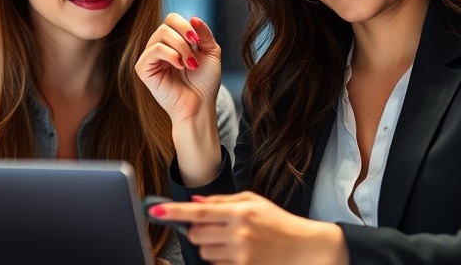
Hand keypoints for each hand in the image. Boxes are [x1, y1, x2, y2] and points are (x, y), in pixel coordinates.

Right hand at [135, 14, 221, 125]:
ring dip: (180, 48)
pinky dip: (170, 55)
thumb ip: (204, 33)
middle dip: (184, 37)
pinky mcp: (143, 69)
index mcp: (173, 41)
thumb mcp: (211, 52)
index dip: (185, 25)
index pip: (172, 19)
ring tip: (189, 65)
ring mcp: (150, 57)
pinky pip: (153, 50)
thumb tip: (193, 17)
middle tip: (194, 56)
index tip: (198, 41)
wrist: (200, 105)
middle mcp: (160, 47)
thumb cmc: (205, 82)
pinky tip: (180, 66)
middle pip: (166, 24)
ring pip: (160, 35)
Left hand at [150, 192, 347, 264]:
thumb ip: (222, 201)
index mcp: (240, 212)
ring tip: (232, 242)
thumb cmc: (279, 223)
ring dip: (211, 247)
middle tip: (216, 229)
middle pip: (196, 235)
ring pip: (205, 253)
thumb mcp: (254, 202)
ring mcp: (241, 255)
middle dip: (200, 232)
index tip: (155, 211)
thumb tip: (195, 202)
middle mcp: (239, 234)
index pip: (198, 212)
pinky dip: (222, 260)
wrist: (305, 249)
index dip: (173, 212)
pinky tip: (239, 254)